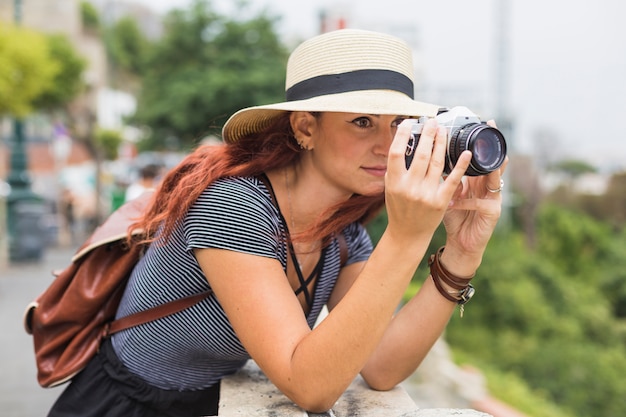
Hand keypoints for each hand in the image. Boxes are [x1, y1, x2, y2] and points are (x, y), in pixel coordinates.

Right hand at [385, 118, 472, 245]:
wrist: (408, 234)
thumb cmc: (399, 208)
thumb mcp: (391, 188)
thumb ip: (396, 169)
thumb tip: (405, 143)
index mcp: (394, 183)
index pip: (396, 153)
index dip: (402, 135)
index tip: (409, 123)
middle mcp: (409, 188)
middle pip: (420, 154)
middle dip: (428, 134)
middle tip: (432, 121)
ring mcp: (426, 194)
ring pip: (437, 162)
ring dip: (441, 143)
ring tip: (443, 130)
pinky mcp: (441, 201)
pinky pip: (453, 179)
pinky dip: (460, 164)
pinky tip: (466, 152)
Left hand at [442, 120, 507, 272]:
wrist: (461, 245)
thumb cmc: (454, 218)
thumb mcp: (448, 194)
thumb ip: (446, 177)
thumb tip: (430, 156)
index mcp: (477, 181)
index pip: (481, 157)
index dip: (483, 142)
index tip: (485, 123)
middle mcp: (488, 187)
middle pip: (493, 162)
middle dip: (491, 146)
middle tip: (490, 128)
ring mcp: (493, 199)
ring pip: (493, 178)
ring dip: (485, 167)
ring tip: (477, 156)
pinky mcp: (492, 213)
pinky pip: (479, 203)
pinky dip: (465, 201)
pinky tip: (454, 201)